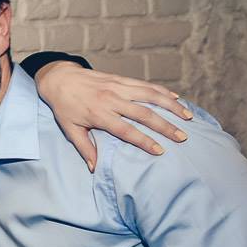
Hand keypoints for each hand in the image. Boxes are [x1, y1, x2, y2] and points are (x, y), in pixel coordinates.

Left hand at [36, 61, 193, 171]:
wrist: (59, 78)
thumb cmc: (64, 107)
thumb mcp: (70, 129)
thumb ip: (85, 148)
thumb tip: (94, 168)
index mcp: (99, 114)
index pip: (126, 130)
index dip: (144, 141)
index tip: (160, 150)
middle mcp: (111, 99)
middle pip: (143, 114)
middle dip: (165, 126)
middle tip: (182, 137)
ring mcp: (118, 87)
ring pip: (150, 95)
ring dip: (171, 106)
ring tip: (187, 117)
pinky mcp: (121, 79)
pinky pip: (145, 84)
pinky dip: (162, 91)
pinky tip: (176, 98)